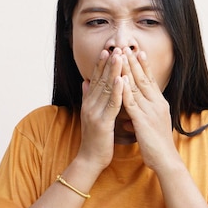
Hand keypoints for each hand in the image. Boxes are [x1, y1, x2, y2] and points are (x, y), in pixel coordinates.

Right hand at [76, 48, 123, 173]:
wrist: (90, 160)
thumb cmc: (94, 139)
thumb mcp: (90, 115)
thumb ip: (87, 97)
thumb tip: (85, 81)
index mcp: (89, 103)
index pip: (95, 80)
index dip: (101, 65)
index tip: (107, 50)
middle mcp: (90, 105)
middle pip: (100, 80)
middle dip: (108, 63)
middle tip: (114, 47)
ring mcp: (95, 113)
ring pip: (106, 89)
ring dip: (113, 72)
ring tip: (119, 57)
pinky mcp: (103, 123)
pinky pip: (112, 104)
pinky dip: (117, 91)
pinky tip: (122, 79)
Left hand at [120, 47, 181, 172]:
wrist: (166, 160)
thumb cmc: (158, 144)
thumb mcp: (151, 124)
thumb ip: (142, 114)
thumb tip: (133, 110)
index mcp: (159, 103)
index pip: (150, 80)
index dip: (143, 65)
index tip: (137, 51)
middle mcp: (156, 103)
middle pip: (143, 78)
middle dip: (134, 62)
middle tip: (127, 46)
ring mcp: (150, 110)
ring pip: (137, 86)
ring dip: (128, 70)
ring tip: (121, 56)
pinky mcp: (143, 120)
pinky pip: (132, 102)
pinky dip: (125, 90)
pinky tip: (120, 79)